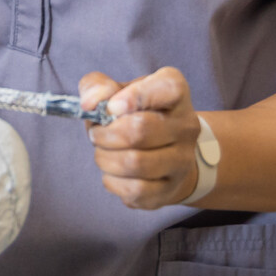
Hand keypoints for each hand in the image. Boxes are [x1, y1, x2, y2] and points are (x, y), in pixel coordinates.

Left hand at [80, 67, 199, 209]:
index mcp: (175, 92)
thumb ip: (97, 86)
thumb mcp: (115, 91)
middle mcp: (186, 125)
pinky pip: (135, 189)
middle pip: (140, 130)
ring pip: (135, 163)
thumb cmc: (134, 115)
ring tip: (102, 152)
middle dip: (106, 134)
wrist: (162, 152)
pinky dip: (112, 181)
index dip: (134, 96)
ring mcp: (182, 160)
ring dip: (105, 158)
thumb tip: (89, 104)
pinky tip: (112, 172)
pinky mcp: (170, 188)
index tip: (111, 106)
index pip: (167, 88)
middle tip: (96, 134)